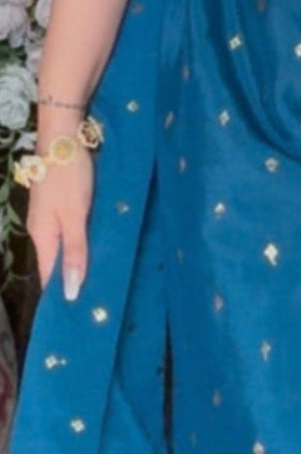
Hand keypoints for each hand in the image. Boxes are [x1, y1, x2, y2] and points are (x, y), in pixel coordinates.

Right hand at [26, 149, 93, 299]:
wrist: (64, 134)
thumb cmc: (68, 176)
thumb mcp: (75, 214)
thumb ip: (75, 251)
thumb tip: (71, 292)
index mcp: (43, 236)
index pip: (49, 277)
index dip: (62, 296)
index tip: (79, 319)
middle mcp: (44, 229)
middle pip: (58, 263)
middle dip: (74, 281)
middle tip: (99, 303)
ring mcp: (52, 214)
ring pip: (66, 246)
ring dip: (82, 262)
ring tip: (104, 280)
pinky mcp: (63, 202)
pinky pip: (72, 230)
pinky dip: (84, 242)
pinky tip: (100, 246)